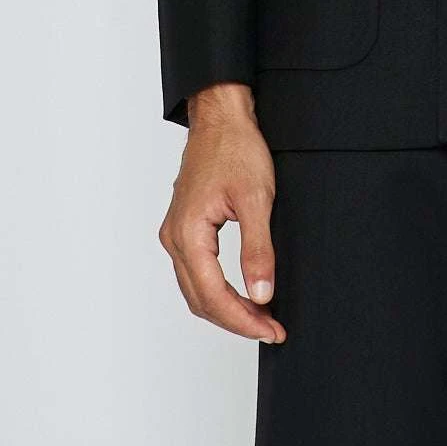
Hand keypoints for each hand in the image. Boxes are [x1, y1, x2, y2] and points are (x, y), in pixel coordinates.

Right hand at [158, 83, 286, 342]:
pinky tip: (240, 293)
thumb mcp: (256, 198)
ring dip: (226, 308)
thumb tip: (261, 295)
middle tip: (271, 328)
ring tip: (260, 316)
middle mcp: (174, 237)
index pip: (213, 295)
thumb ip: (258, 250)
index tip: (271, 329)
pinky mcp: (184, 227)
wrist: (221, 116)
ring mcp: (176, 232)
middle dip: (236, 320)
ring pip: (196, 289)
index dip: (243, 320)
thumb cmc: (235, 147)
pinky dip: (217, 290)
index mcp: (188, 233)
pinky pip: (196, 272)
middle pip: (200, 300)